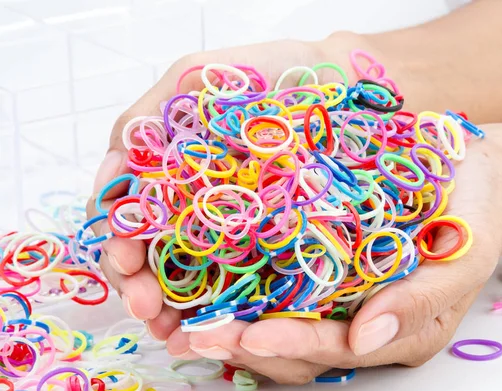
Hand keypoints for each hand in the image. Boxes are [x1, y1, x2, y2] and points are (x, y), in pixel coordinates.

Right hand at [85, 32, 384, 355]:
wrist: (334, 79)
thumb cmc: (263, 72)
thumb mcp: (193, 76)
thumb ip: (147, 114)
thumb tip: (115, 163)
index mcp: (164, 173)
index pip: (124, 213)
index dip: (117, 240)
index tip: (126, 260)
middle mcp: (189, 203)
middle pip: (149, 253)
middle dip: (139, 284)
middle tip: (148, 307)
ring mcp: (227, 224)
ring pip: (186, 274)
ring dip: (171, 307)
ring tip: (172, 331)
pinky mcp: (268, 238)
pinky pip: (237, 275)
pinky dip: (218, 303)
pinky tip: (209, 325)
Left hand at [181, 125, 501, 383]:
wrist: (477, 172)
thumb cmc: (475, 216)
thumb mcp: (464, 257)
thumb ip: (421, 301)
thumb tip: (363, 340)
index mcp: (390, 329)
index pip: (331, 350)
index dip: (289, 345)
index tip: (248, 335)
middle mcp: (355, 316)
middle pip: (291, 344)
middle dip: (242, 341)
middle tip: (194, 331)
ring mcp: (334, 286)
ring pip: (273, 314)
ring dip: (228, 317)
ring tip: (180, 313)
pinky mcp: (319, 253)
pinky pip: (274, 272)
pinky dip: (237, 275)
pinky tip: (202, 266)